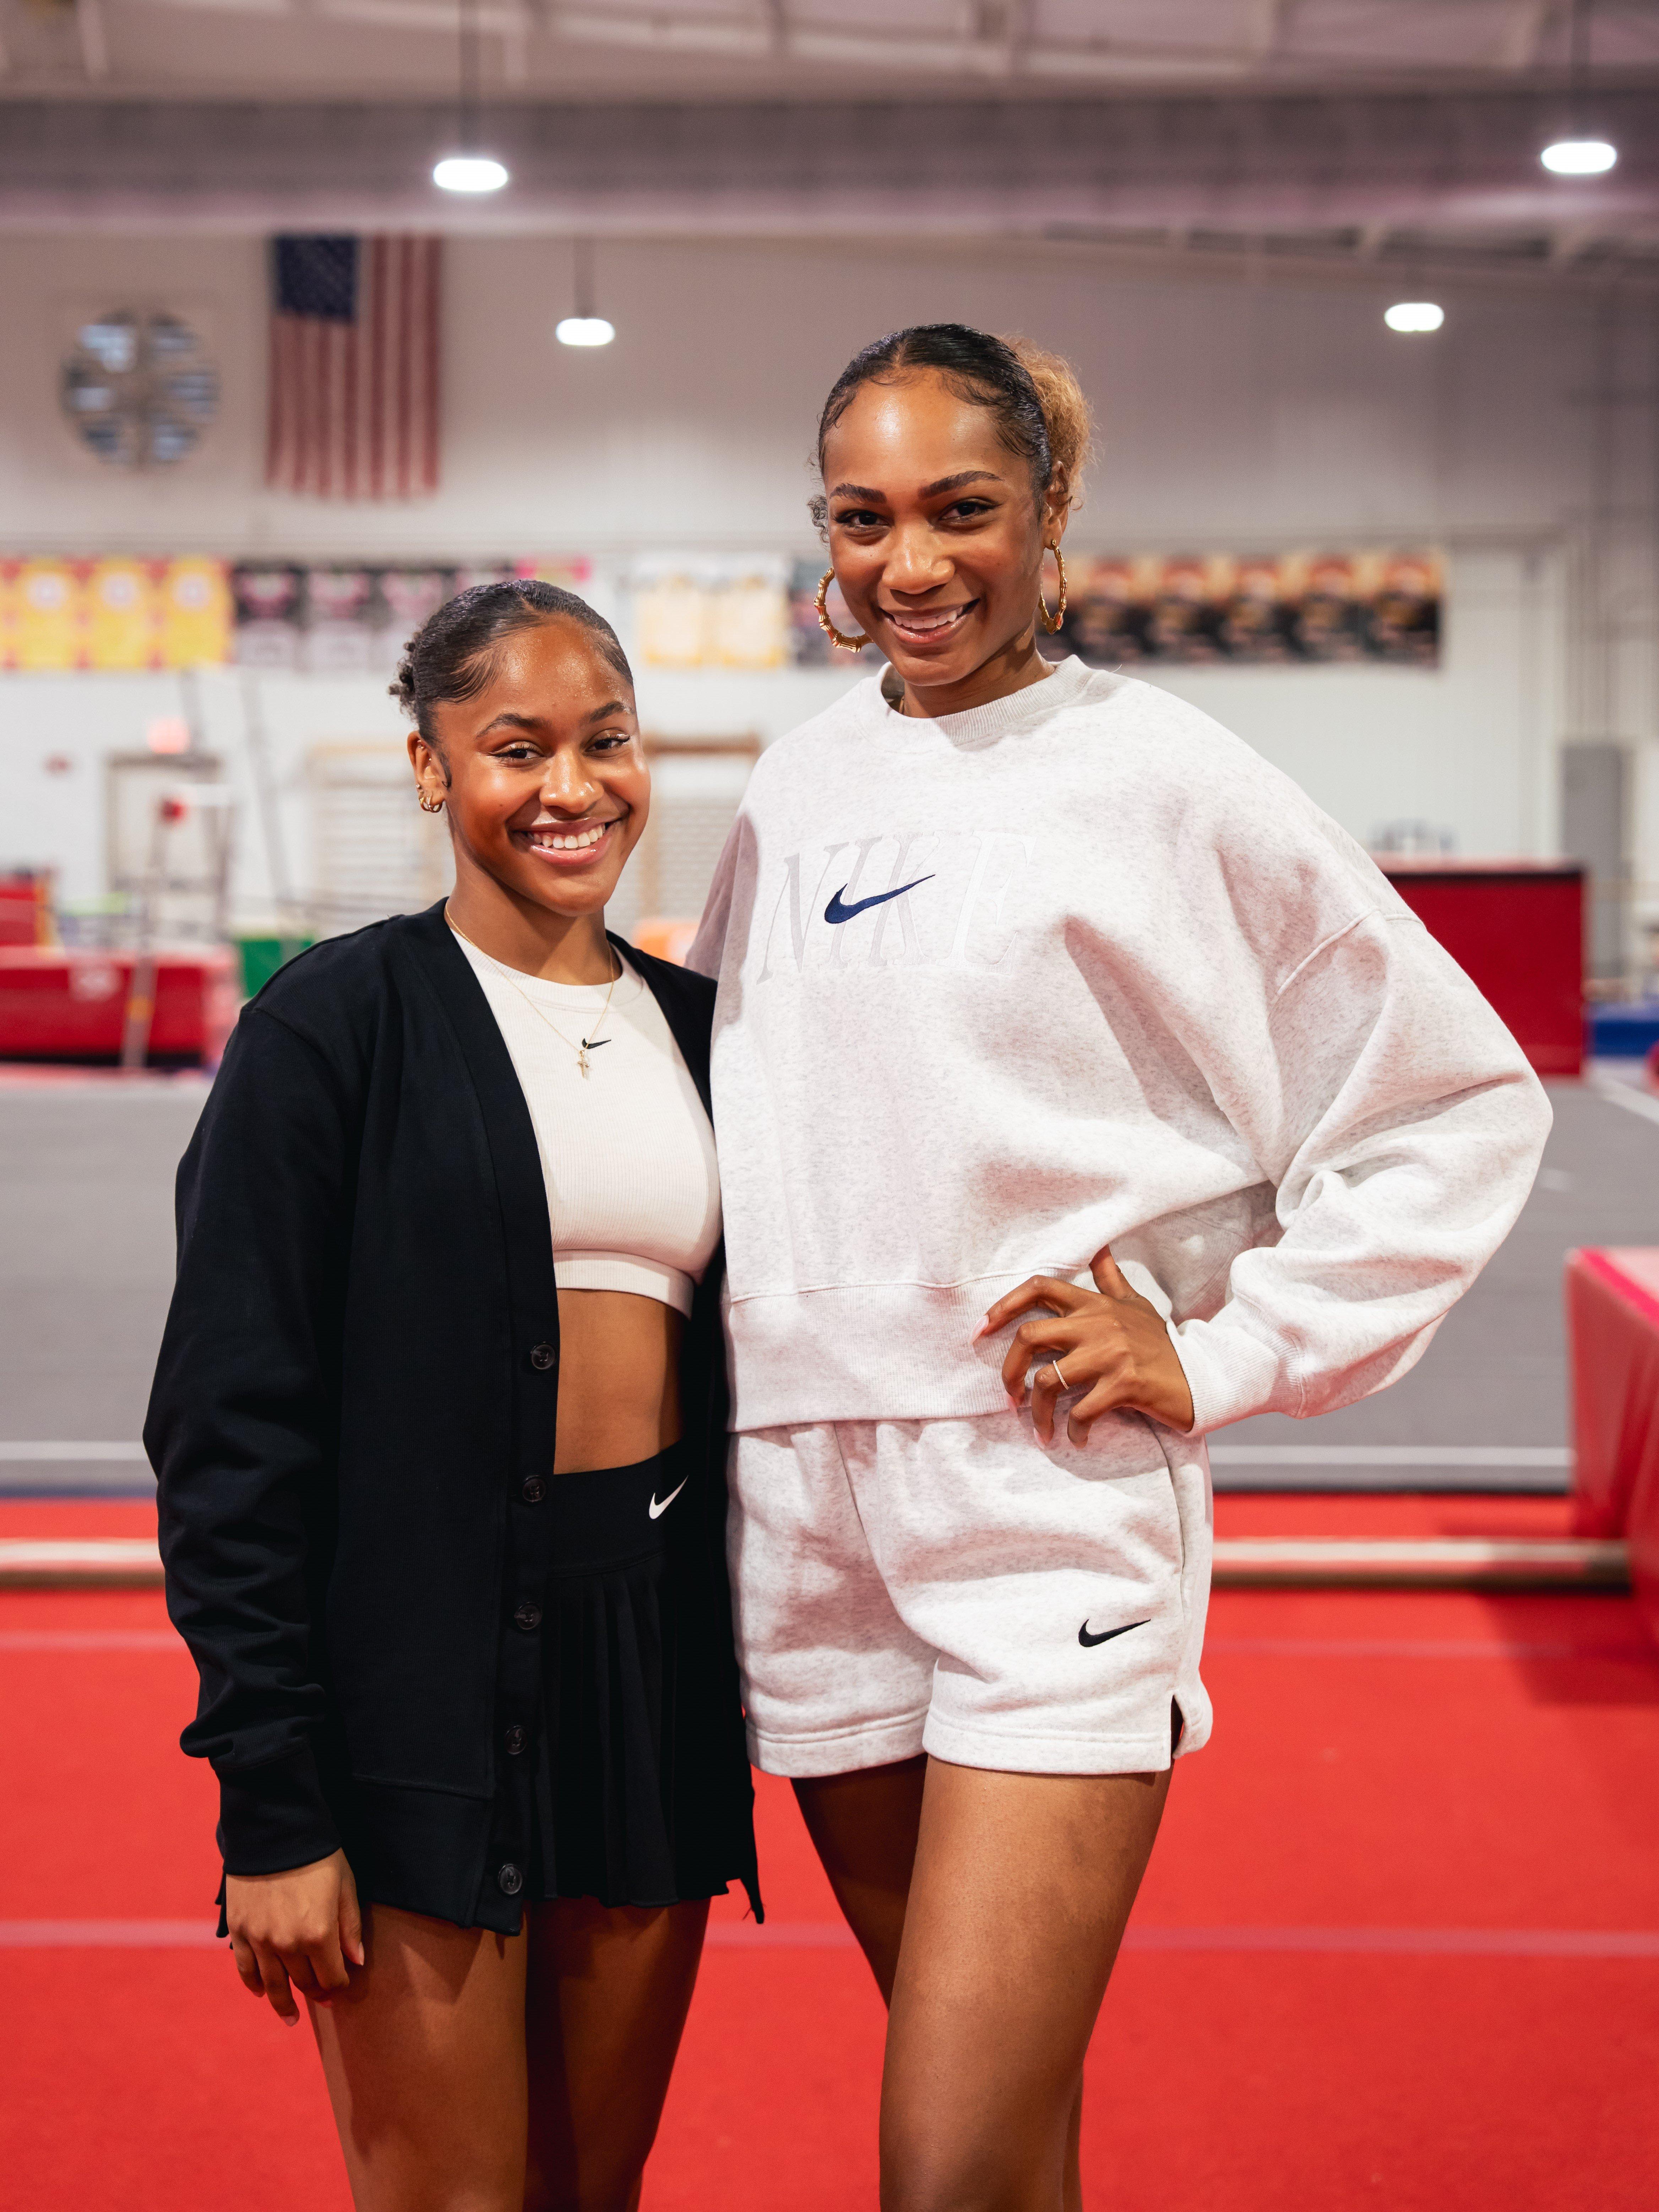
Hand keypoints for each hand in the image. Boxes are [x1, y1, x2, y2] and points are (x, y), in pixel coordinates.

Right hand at [225, 1849, 362, 2025]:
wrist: (275, 1830)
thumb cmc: (318, 1855)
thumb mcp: (345, 1887)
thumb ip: (350, 1928)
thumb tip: (356, 1962)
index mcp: (319, 1935)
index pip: (331, 1978)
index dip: (338, 1986)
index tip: (341, 1988)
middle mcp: (287, 1944)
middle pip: (303, 1982)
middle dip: (315, 1992)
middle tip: (322, 2000)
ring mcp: (259, 1940)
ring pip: (272, 1984)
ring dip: (282, 2003)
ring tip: (289, 2017)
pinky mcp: (239, 1930)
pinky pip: (245, 1968)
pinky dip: (253, 1983)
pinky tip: (260, 1992)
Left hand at [979, 1246, 1194, 1447]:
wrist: (1201, 1378)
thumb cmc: (1160, 1345)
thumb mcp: (1136, 1306)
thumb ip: (1111, 1280)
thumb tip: (1099, 1249)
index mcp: (1095, 1305)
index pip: (1040, 1288)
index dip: (1003, 1305)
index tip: (981, 1330)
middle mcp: (1099, 1324)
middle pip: (1030, 1335)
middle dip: (1008, 1368)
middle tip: (1009, 1395)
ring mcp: (1111, 1354)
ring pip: (1048, 1379)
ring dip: (1037, 1411)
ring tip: (1041, 1428)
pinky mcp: (1124, 1384)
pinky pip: (1081, 1411)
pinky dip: (1072, 1430)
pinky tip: (1075, 1438)